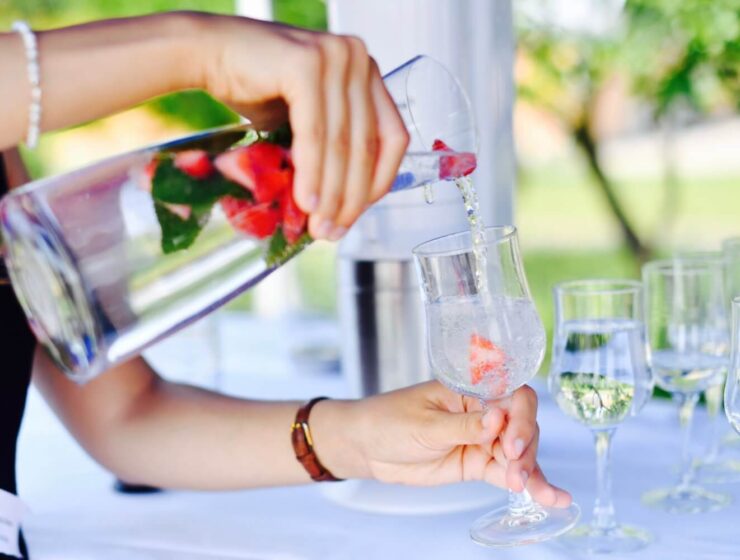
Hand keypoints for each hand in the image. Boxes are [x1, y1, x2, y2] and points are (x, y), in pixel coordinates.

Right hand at [189, 12, 408, 239]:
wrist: (208, 53)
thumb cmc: (257, 87)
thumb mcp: (310, 117)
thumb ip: (335, 145)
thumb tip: (346, 204)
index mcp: (367, 69)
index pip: (391, 136)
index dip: (377, 182)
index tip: (355, 214)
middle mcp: (358, 56)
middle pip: (366, 143)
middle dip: (350, 197)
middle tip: (333, 232)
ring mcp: (334, 56)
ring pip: (341, 143)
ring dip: (331, 194)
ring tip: (319, 227)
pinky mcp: (306, 64)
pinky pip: (314, 134)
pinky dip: (311, 174)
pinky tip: (305, 202)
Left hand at [315, 381, 571, 507]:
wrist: (367, 446)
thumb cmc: (389, 420)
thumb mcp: (424, 423)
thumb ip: (462, 426)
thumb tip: (498, 419)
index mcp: (471, 391)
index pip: (511, 395)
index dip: (519, 416)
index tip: (509, 440)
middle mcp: (483, 413)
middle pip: (522, 425)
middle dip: (524, 449)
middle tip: (514, 470)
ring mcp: (482, 440)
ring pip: (519, 453)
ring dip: (530, 470)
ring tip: (533, 492)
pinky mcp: (477, 464)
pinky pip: (507, 473)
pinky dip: (529, 485)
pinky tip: (551, 498)